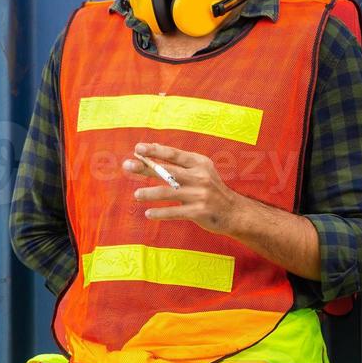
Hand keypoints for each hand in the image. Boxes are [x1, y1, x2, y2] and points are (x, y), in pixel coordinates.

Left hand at [122, 142, 244, 235]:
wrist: (234, 211)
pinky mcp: (199, 212)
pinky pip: (175, 212)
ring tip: (136, 195)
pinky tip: (148, 213)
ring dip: (150, 193)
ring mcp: (199, 195)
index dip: (155, 150)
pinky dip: (160, 213)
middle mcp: (200, 176)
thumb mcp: (201, 170)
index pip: (174, 154)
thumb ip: (179, 162)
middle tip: (127, 165)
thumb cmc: (210, 188)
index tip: (138, 148)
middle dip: (146, 167)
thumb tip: (150, 150)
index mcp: (199, 163)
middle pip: (167, 171)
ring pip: (169, 192)